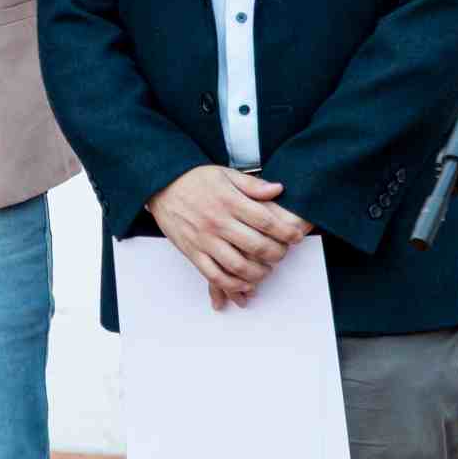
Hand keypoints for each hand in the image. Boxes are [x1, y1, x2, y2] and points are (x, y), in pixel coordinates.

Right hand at [146, 165, 311, 308]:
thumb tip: (279, 189)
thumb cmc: (194, 179)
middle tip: (282, 253)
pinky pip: (214, 275)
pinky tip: (244, 283)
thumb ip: (252, 184)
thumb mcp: (225, 174)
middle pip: (257, 246)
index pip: (266, 221)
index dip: (287, 232)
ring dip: (258, 273)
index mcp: (229, 201)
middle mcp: (217, 221)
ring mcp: (204, 239)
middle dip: (277, 254)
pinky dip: (233, 284)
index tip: (297, 237)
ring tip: (265, 269)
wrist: (160, 185)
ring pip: (238, 266)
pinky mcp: (192, 252)